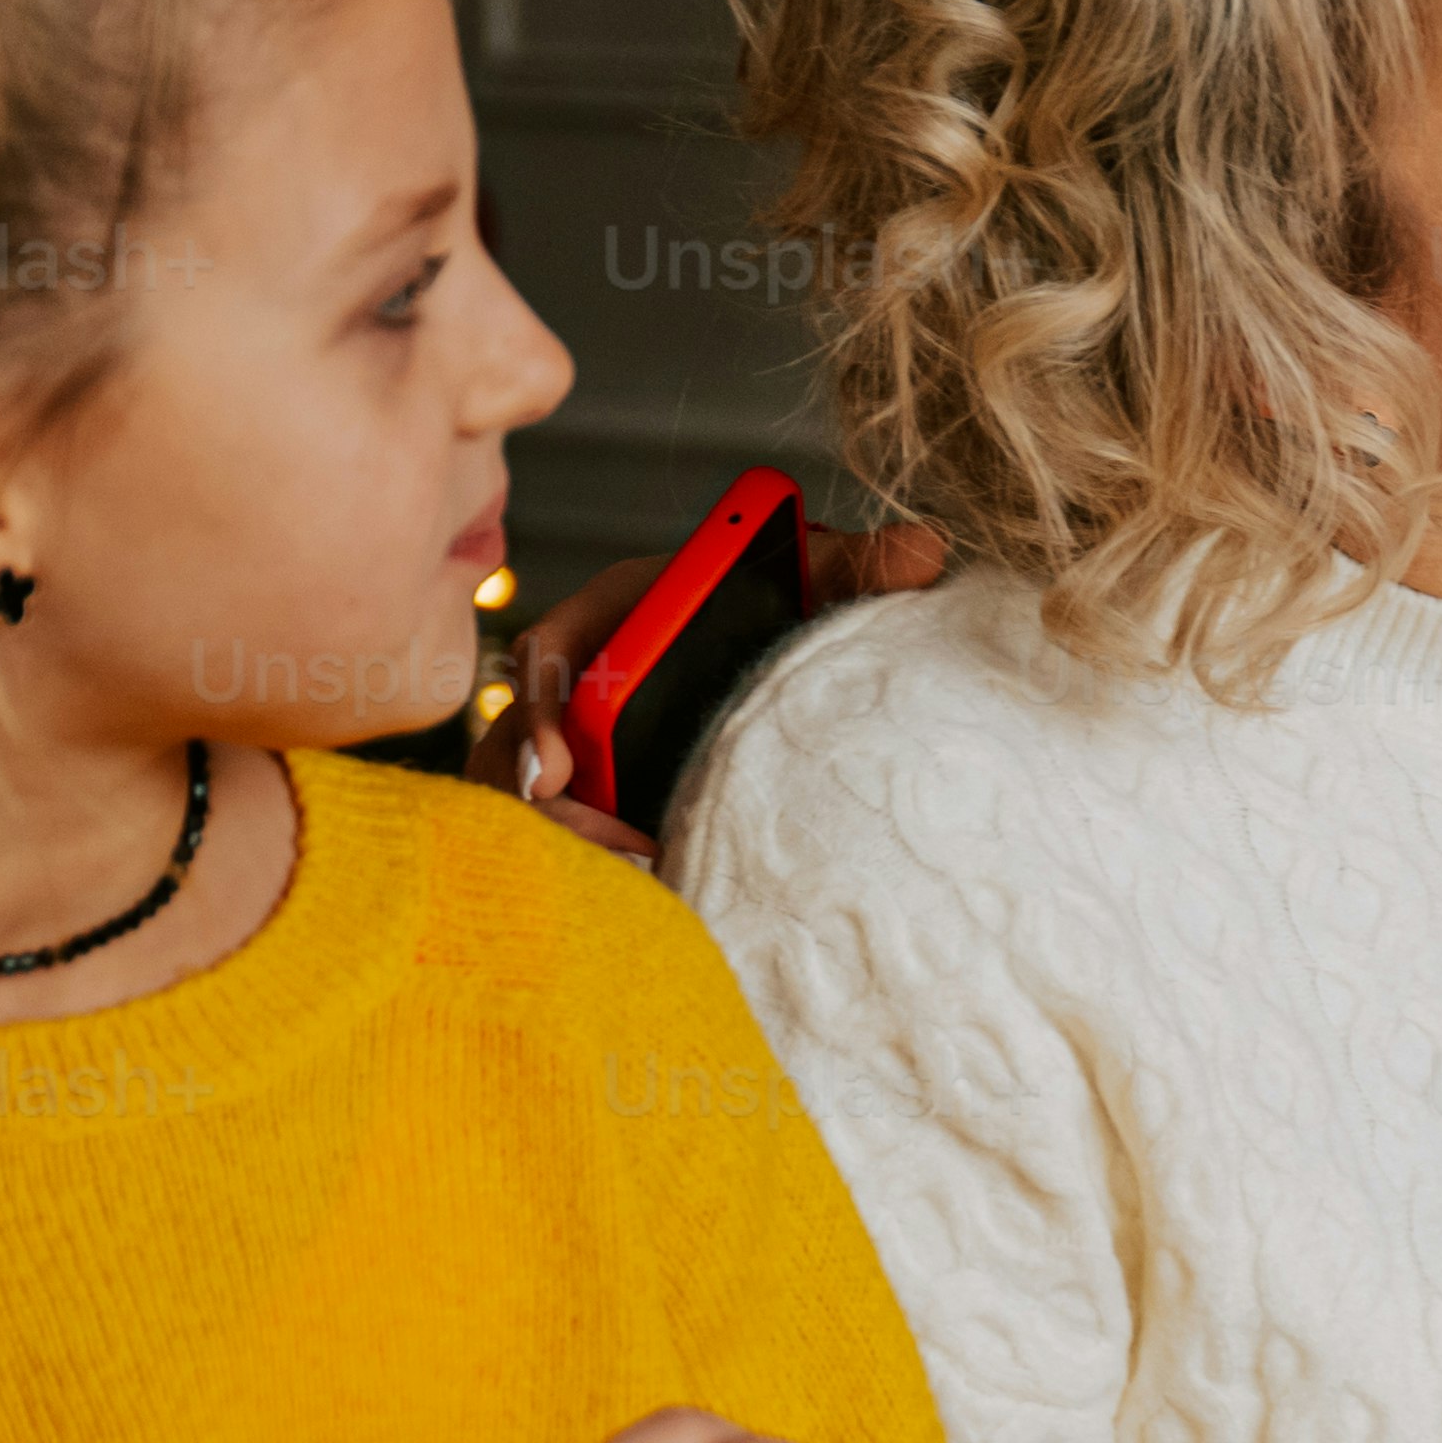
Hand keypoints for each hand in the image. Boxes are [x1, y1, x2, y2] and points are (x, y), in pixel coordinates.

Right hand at [497, 508, 946, 862]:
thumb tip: (925, 548)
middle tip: (615, 852)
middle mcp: (576, 681)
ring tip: (643, 882)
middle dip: (549, 806)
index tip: (560, 766)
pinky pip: (559, 837)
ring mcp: (571, 746)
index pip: (549, 654)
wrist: (776, 648)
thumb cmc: (781, 605)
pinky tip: (652, 895)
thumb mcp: (814, 580)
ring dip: (571, 844)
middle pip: (516, 745)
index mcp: (615, 613)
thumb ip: (857, 567)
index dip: (542, 711)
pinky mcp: (588, 797)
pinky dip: (590, 867)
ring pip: (527, 803)